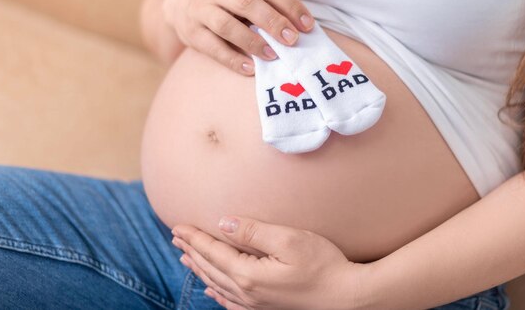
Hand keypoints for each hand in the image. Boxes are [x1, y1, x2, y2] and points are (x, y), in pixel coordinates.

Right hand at [162, 0, 315, 75]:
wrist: (177, 2)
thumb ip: (265, 2)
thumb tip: (300, 27)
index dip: (290, 5)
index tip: (307, 25)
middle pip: (247, 2)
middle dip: (273, 21)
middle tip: (292, 40)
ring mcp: (200, 10)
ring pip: (227, 25)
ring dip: (252, 41)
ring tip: (272, 55)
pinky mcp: (191, 32)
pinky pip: (212, 47)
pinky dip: (232, 59)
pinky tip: (249, 68)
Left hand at [171, 216, 370, 309]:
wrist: (348, 298)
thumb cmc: (323, 265)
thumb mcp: (289, 240)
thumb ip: (253, 231)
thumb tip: (224, 223)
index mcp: (248, 274)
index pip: (212, 251)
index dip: (194, 237)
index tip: (177, 226)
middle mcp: (246, 293)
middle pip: (210, 268)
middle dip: (192, 251)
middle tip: (176, 237)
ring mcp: (255, 305)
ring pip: (217, 284)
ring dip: (200, 269)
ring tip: (186, 258)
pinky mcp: (266, 309)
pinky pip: (230, 302)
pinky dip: (216, 291)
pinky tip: (211, 288)